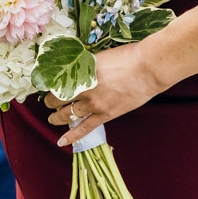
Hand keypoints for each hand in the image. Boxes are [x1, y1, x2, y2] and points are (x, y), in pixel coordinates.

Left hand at [43, 43, 168, 147]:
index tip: (48, 86)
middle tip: (48, 102)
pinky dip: (72, 136)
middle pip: (58, 98)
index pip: (57, 82)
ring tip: (52, 118)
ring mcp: (94, 103)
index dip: (50, 85)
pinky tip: (62, 142)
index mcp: (81, 71)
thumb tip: (79, 69)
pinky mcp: (105, 114)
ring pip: (68, 114)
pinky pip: (84, 128)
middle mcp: (84, 88)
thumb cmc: (129, 56)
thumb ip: (88, 65)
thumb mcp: (101, 56)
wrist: (149, 68)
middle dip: (50, 102)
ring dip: (57, 117)